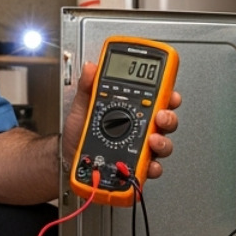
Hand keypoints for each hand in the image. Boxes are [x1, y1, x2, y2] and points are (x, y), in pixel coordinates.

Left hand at [61, 61, 181, 179]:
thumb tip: (91, 68)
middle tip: (160, 116)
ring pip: (163, 143)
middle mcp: (140, 128)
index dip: (167, 93)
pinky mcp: (136, 166)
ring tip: (152, 140)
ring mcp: (140, 148)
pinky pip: (152, 168)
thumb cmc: (78, 133)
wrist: (66, 158)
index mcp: (130, 109)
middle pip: (165, 120)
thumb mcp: (81, 107)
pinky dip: (153, 167)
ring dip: (163, 141)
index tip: (169, 91)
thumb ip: (88, 87)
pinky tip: (148, 164)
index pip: (156, 98)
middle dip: (168, 117)